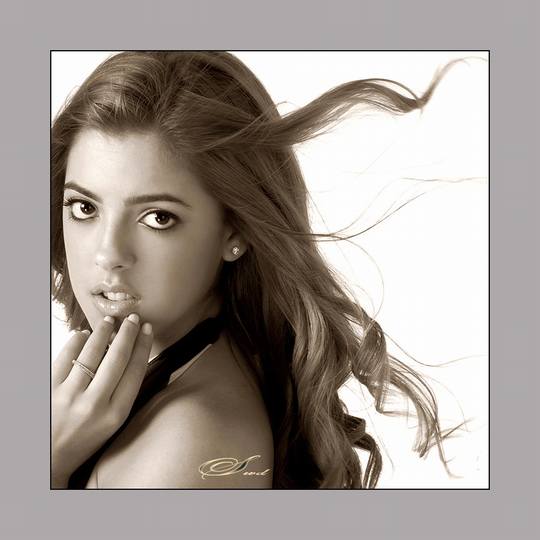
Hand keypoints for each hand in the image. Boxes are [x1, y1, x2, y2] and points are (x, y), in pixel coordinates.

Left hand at [52, 313, 152, 483]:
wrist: (50, 458)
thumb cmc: (85, 438)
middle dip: (127, 333)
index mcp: (115, 414)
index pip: (135, 371)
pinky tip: (84, 335)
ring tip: (109, 321)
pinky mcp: (49, 389)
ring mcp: (69, 396)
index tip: (147, 329)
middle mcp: (93, 405)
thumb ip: (123, 393)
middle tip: (132, 318)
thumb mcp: (112, 423)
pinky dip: (77, 341)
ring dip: (103, 332)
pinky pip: (66, 356)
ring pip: (92, 353)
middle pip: (117, 358)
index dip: (143, 346)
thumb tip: (131, 355)